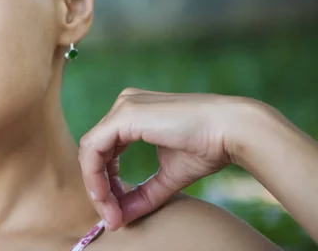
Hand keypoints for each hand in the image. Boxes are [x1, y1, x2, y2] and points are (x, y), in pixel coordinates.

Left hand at [78, 88, 264, 229]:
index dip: (105, 183)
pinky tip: (105, 196)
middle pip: (95, 151)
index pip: (105, 150)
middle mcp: (124, 105)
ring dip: (96, 185)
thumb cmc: (207, 147)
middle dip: (100, 187)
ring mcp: (124, 106)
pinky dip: (95, 174)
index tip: (115, 211)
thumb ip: (143, 194)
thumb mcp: (168, 176)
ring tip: (110, 212)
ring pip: (90, 150)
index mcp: (133, 114)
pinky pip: (94, 147)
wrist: (232, 130)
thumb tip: (121, 217)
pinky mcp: (125, 114)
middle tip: (111, 217)